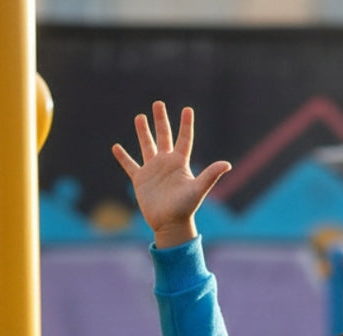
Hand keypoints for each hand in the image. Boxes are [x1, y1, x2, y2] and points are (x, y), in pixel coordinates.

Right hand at [112, 101, 230, 248]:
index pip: (184, 139)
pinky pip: (130, 165)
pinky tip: (116, 147)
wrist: (170, 225)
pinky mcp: (140, 180)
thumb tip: (227, 164)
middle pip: (163, 136)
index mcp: (180, 163)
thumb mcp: (198, 190)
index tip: (188, 109)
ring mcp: (153, 170)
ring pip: (147, 146)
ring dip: (143, 132)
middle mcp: (166, 163)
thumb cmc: (185, 208)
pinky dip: (123, 157)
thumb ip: (210, 175)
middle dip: (160, 120)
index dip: (186, 124)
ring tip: (140, 117)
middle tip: (158, 103)